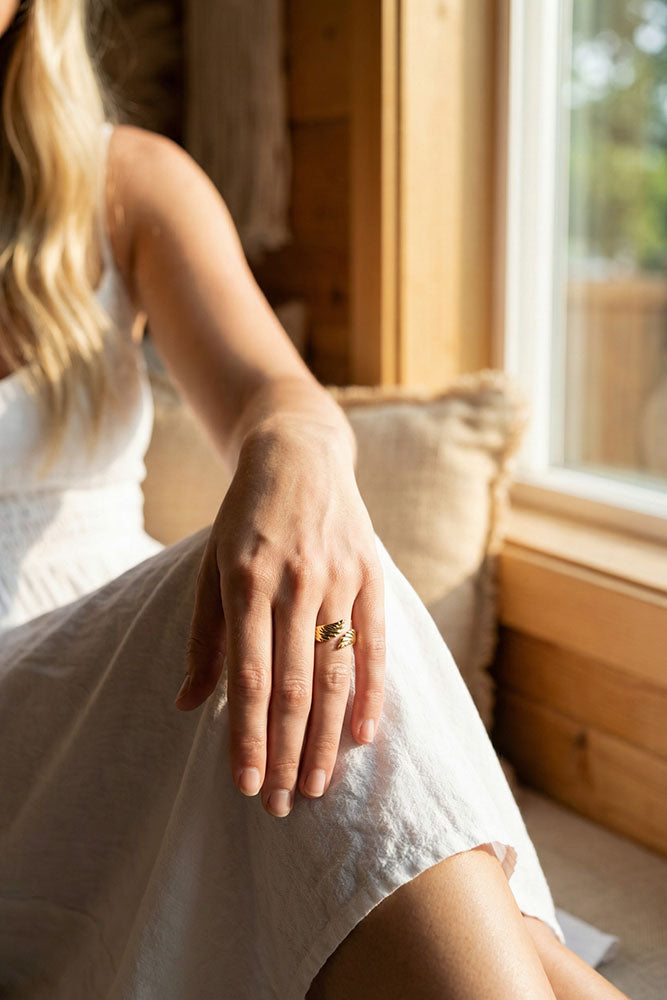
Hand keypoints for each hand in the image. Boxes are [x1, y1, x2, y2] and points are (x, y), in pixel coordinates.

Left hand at [173, 415, 385, 817]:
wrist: (299, 456)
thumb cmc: (245, 518)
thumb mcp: (210, 566)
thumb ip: (206, 637)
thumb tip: (188, 704)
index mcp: (245, 581)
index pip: (249, 676)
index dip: (248, 735)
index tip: (246, 785)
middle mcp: (294, 582)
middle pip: (294, 686)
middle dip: (288, 752)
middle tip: (283, 805)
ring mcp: (337, 578)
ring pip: (335, 673)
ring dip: (327, 737)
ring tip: (319, 786)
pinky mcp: (371, 574)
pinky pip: (375, 643)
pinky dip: (371, 693)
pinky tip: (364, 736)